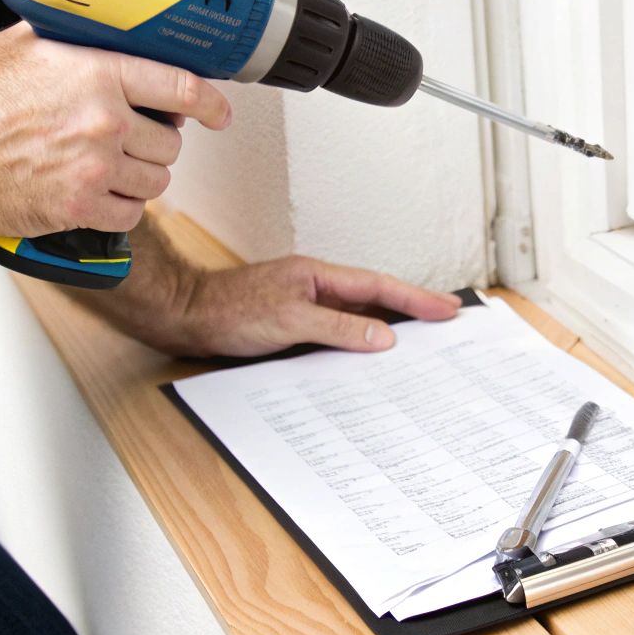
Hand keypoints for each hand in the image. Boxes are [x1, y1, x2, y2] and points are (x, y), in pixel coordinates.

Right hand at [0, 24, 231, 236]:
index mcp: (96, 74)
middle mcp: (103, 121)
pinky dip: (121, 208)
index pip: (181, 87)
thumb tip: (103, 28)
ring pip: (156, 181)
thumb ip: (73, 39)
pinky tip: (97, 194)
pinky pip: (130, 214)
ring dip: (139, 176)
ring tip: (107, 167)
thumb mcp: (21, 46)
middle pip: (170, 142)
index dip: (210, 103)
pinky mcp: (78, 207)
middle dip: (155, 142)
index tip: (219, 112)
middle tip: (127, 140)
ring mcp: (93, 167)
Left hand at [161, 256, 462, 357]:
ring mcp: (305, 306)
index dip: (416, 298)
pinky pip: (338, 334)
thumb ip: (339, 329)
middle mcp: (316, 289)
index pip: (379, 287)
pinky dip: (360, 343)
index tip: (447, 307)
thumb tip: (384, 337)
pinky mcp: (293, 326)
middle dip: (412, 310)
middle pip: (375, 299)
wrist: (185, 318)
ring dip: (389, 327)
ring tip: (422, 342)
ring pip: (358, 317)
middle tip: (447, 321)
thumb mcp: (290, 321)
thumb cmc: (228, 312)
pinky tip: (370, 358)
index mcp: (319, 277)